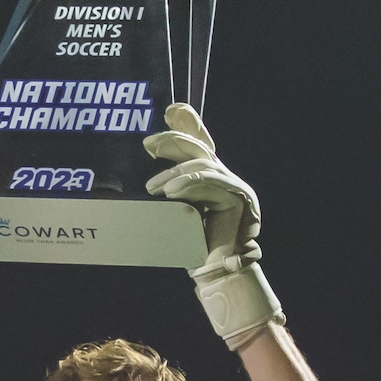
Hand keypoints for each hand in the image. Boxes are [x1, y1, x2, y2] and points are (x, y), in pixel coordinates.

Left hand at [143, 103, 281, 346]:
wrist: (214, 271)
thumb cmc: (190, 244)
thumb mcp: (171, 212)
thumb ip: (166, 191)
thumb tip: (142, 180)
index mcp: (207, 178)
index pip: (198, 143)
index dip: (188, 122)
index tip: (172, 109)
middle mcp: (222, 177)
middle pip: (199, 147)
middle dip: (174, 140)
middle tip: (148, 145)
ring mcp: (233, 184)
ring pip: (203, 164)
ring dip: (174, 172)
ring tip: (153, 187)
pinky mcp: (238, 196)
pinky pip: (210, 182)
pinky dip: (189, 183)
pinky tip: (170, 190)